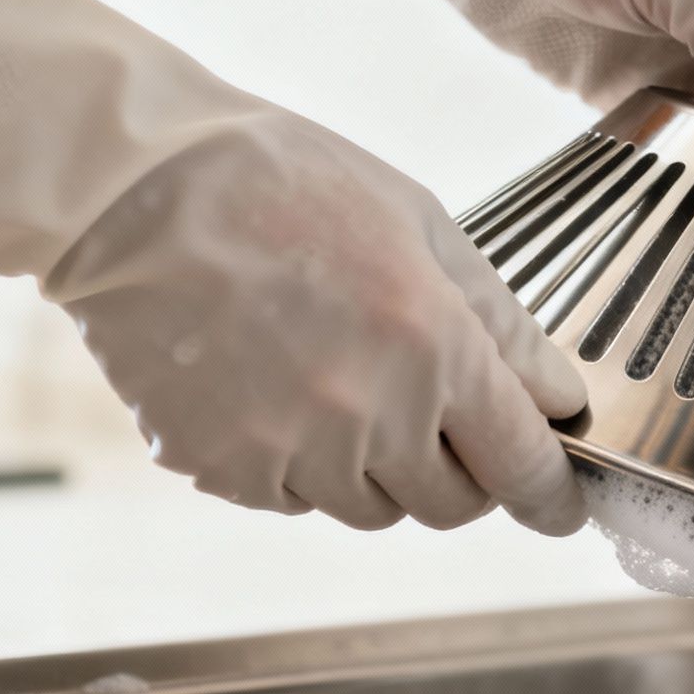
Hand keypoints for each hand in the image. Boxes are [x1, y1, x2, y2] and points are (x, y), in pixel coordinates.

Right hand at [57, 113, 588, 532]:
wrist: (133, 190)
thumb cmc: (286, 184)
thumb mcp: (422, 225)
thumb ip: (503, 323)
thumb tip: (561, 398)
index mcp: (433, 346)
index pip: (520, 463)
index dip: (551, 496)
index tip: (560, 506)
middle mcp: (368, 414)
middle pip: (451, 505)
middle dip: (465, 473)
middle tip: (443, 415)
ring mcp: (288, 450)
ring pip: (370, 509)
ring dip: (380, 468)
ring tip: (341, 376)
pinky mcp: (219, 469)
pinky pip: (292, 498)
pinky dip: (302, 465)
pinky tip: (276, 386)